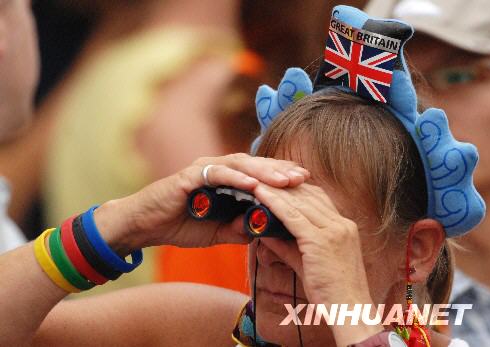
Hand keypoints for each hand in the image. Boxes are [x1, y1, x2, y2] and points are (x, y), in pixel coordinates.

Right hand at [94, 153, 308, 252]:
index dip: (282, 177)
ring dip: (264, 172)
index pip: (260, 174)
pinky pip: (216, 175)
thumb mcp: (217, 231)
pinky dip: (235, 178)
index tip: (305, 184)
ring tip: (286, 180)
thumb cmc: (179, 225)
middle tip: (304, 177)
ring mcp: (203, 170)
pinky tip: (253, 185)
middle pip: (255, 165)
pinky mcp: (189, 176)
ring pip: (240, 165)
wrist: (144, 226)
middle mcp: (217, 169)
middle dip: (280, 170)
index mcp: (226, 179)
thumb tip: (264, 229)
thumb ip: (239, 228)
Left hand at [253, 183, 382, 345]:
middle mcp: (341, 224)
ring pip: (299, 202)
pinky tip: (259, 195)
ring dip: (275, 190)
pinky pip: (292, 216)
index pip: (318, 198)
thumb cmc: (332, 293)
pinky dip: (274, 203)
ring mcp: (334, 230)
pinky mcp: (320, 241)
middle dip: (283, 184)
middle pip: (308, 195)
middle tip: (261, 175)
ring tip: (254, 180)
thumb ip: (287, 247)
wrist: (351, 312)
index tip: (277, 182)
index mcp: (344, 227)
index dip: (296, 188)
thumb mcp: (308, 264)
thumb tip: (266, 234)